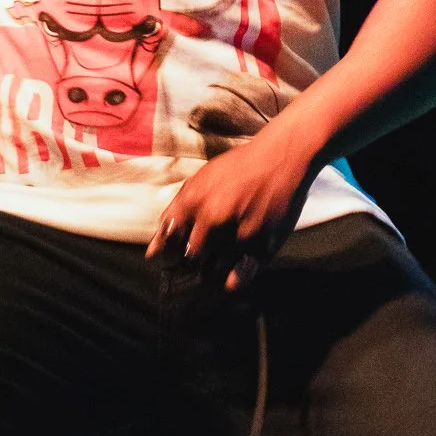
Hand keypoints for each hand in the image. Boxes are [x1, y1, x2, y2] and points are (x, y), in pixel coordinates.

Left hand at [145, 122, 320, 291]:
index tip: (174, 255)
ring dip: (212, 271)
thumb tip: (153, 251)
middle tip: (199, 259)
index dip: (169, 252)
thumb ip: (176, 212)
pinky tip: (234, 269)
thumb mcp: (201, 180)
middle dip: (190, 264)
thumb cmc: (239, 168)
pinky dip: (233, 277)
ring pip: (213, 272)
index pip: (169, 241)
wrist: (282, 158)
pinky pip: (239, 276)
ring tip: (220, 258)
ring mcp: (240, 233)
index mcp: (194, 201)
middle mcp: (214, 218)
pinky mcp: (263, 244)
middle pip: (190, 260)